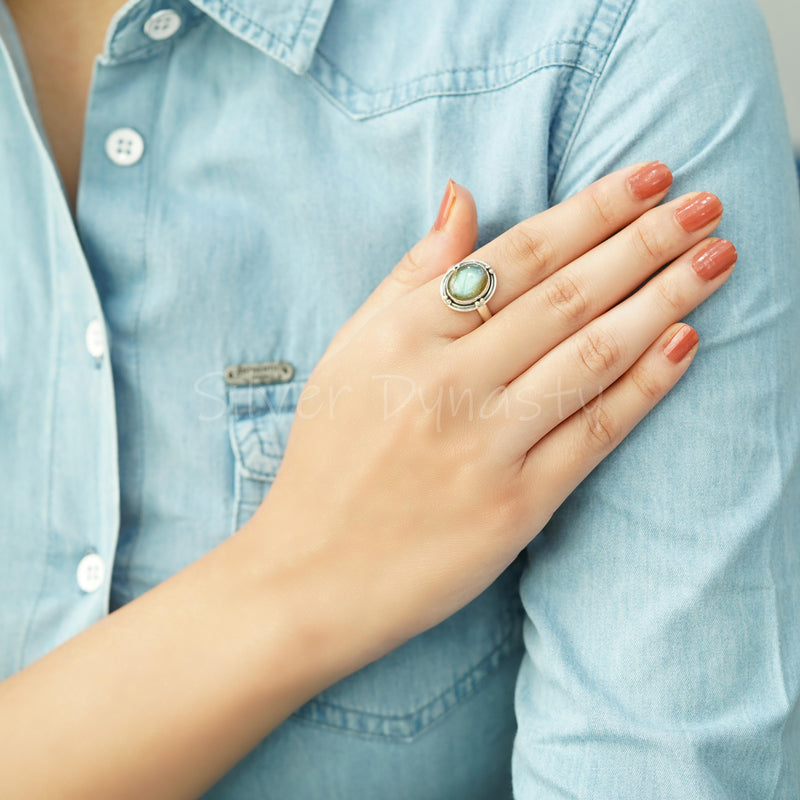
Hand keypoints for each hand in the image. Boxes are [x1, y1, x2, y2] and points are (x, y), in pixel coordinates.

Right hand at [253, 163, 734, 667]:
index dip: (591, 211)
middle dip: (646, 241)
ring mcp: (485, 446)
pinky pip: (594, 432)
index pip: (516, 257)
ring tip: (717, 257)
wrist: (312, 572)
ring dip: (663, 299)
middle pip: (566, 296)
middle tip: (705, 202)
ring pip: (592, 355)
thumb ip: (410, 276)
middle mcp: (446, 383)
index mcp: (403, 336)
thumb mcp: (350, 350)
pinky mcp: (516, 505)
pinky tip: (687, 342)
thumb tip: (464, 198)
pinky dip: (646, 385)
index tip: (647, 178)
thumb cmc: (329, 457)